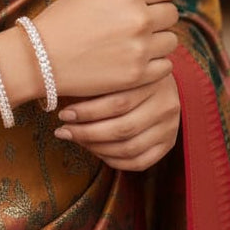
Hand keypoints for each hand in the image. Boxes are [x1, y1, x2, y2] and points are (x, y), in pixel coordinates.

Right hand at [33, 0, 180, 98]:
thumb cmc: (63, 18)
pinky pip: (166, 66)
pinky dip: (154, 63)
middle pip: (172, 13)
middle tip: (135, 22)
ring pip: (171, 41)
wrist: (40, 58)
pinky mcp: (138, 75)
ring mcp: (140, 48)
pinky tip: (133, 59)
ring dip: (157, 40)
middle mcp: (139, 18)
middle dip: (158, 15)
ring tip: (132, 42)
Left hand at [52, 73, 180, 170]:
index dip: (87, 112)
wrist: (158, 77)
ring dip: (97, 148)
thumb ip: (98, 79)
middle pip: (123, 128)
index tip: (64, 114)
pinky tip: (96, 151)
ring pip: (129, 148)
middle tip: (63, 131)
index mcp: (153, 81)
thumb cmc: (126, 71)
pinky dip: (114, 161)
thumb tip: (59, 91)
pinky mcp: (169, 144)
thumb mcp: (116, 67)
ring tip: (76, 140)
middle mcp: (166, 104)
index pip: (117, 103)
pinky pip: (140, 162)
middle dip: (87, 133)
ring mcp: (170, 127)